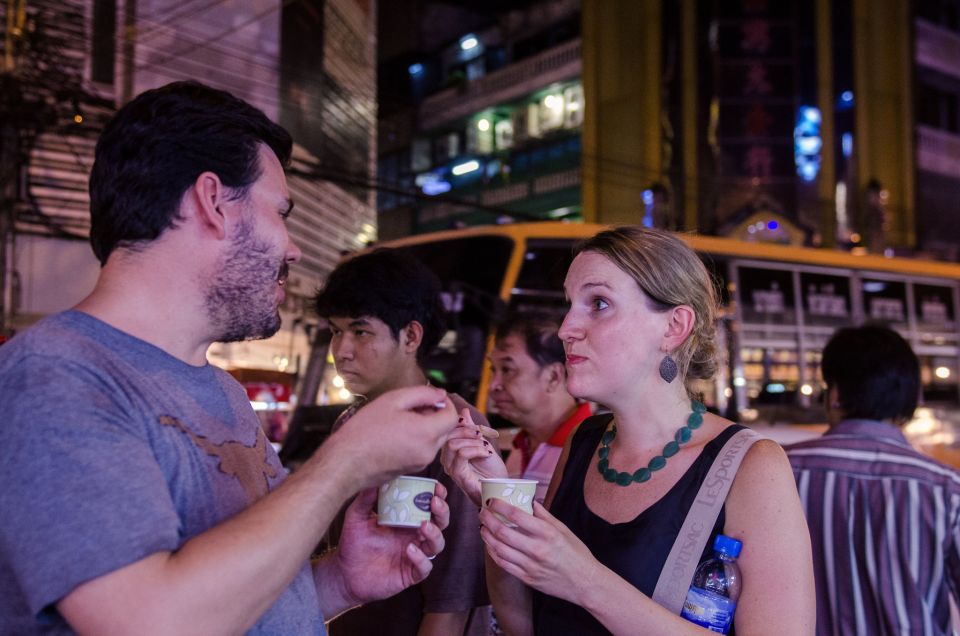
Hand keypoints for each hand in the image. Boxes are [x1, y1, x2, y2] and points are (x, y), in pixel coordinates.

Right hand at [330, 386, 458, 489]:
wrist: (346, 463)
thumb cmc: (365, 430)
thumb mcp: (393, 400)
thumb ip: (422, 394)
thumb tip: (440, 394)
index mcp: (426, 433)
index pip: (451, 417)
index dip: (446, 404)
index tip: (432, 398)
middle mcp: (428, 451)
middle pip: (445, 429)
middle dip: (435, 415)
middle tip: (413, 406)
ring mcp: (420, 463)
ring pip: (434, 440)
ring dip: (425, 427)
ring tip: (401, 419)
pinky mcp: (411, 470)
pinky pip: (423, 450)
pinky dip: (417, 439)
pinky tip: (396, 433)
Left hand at [334, 483, 450, 604]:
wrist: (344, 573)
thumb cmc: (352, 543)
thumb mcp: (356, 517)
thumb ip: (365, 499)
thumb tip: (375, 479)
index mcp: (406, 520)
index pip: (429, 506)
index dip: (437, 496)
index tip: (436, 486)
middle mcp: (413, 536)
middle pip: (440, 523)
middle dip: (442, 512)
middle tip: (433, 502)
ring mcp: (414, 555)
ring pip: (437, 544)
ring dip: (434, 534)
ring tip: (423, 525)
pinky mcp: (410, 574)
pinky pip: (425, 567)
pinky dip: (421, 558)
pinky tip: (409, 550)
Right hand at [440, 408, 507, 506]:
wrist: (501, 489)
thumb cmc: (491, 470)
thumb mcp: (481, 443)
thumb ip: (470, 428)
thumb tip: (463, 411)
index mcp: (450, 452)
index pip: (447, 430)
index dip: (462, 424)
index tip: (478, 429)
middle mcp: (447, 460)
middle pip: (448, 435)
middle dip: (468, 431)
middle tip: (482, 435)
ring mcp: (451, 469)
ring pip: (453, 444)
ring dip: (473, 441)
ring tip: (486, 447)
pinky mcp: (459, 476)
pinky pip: (462, 454)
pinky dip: (476, 449)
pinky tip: (486, 453)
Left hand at [479, 500, 600, 604]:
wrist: (584, 583)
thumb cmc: (576, 553)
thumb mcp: (563, 529)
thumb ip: (544, 515)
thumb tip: (529, 499)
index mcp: (547, 533)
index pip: (516, 515)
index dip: (499, 506)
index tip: (491, 501)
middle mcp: (537, 549)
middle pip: (503, 532)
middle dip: (487, 519)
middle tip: (482, 512)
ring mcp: (530, 566)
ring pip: (499, 549)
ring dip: (486, 536)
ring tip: (483, 527)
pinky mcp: (527, 578)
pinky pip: (503, 564)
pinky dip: (493, 552)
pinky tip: (490, 544)